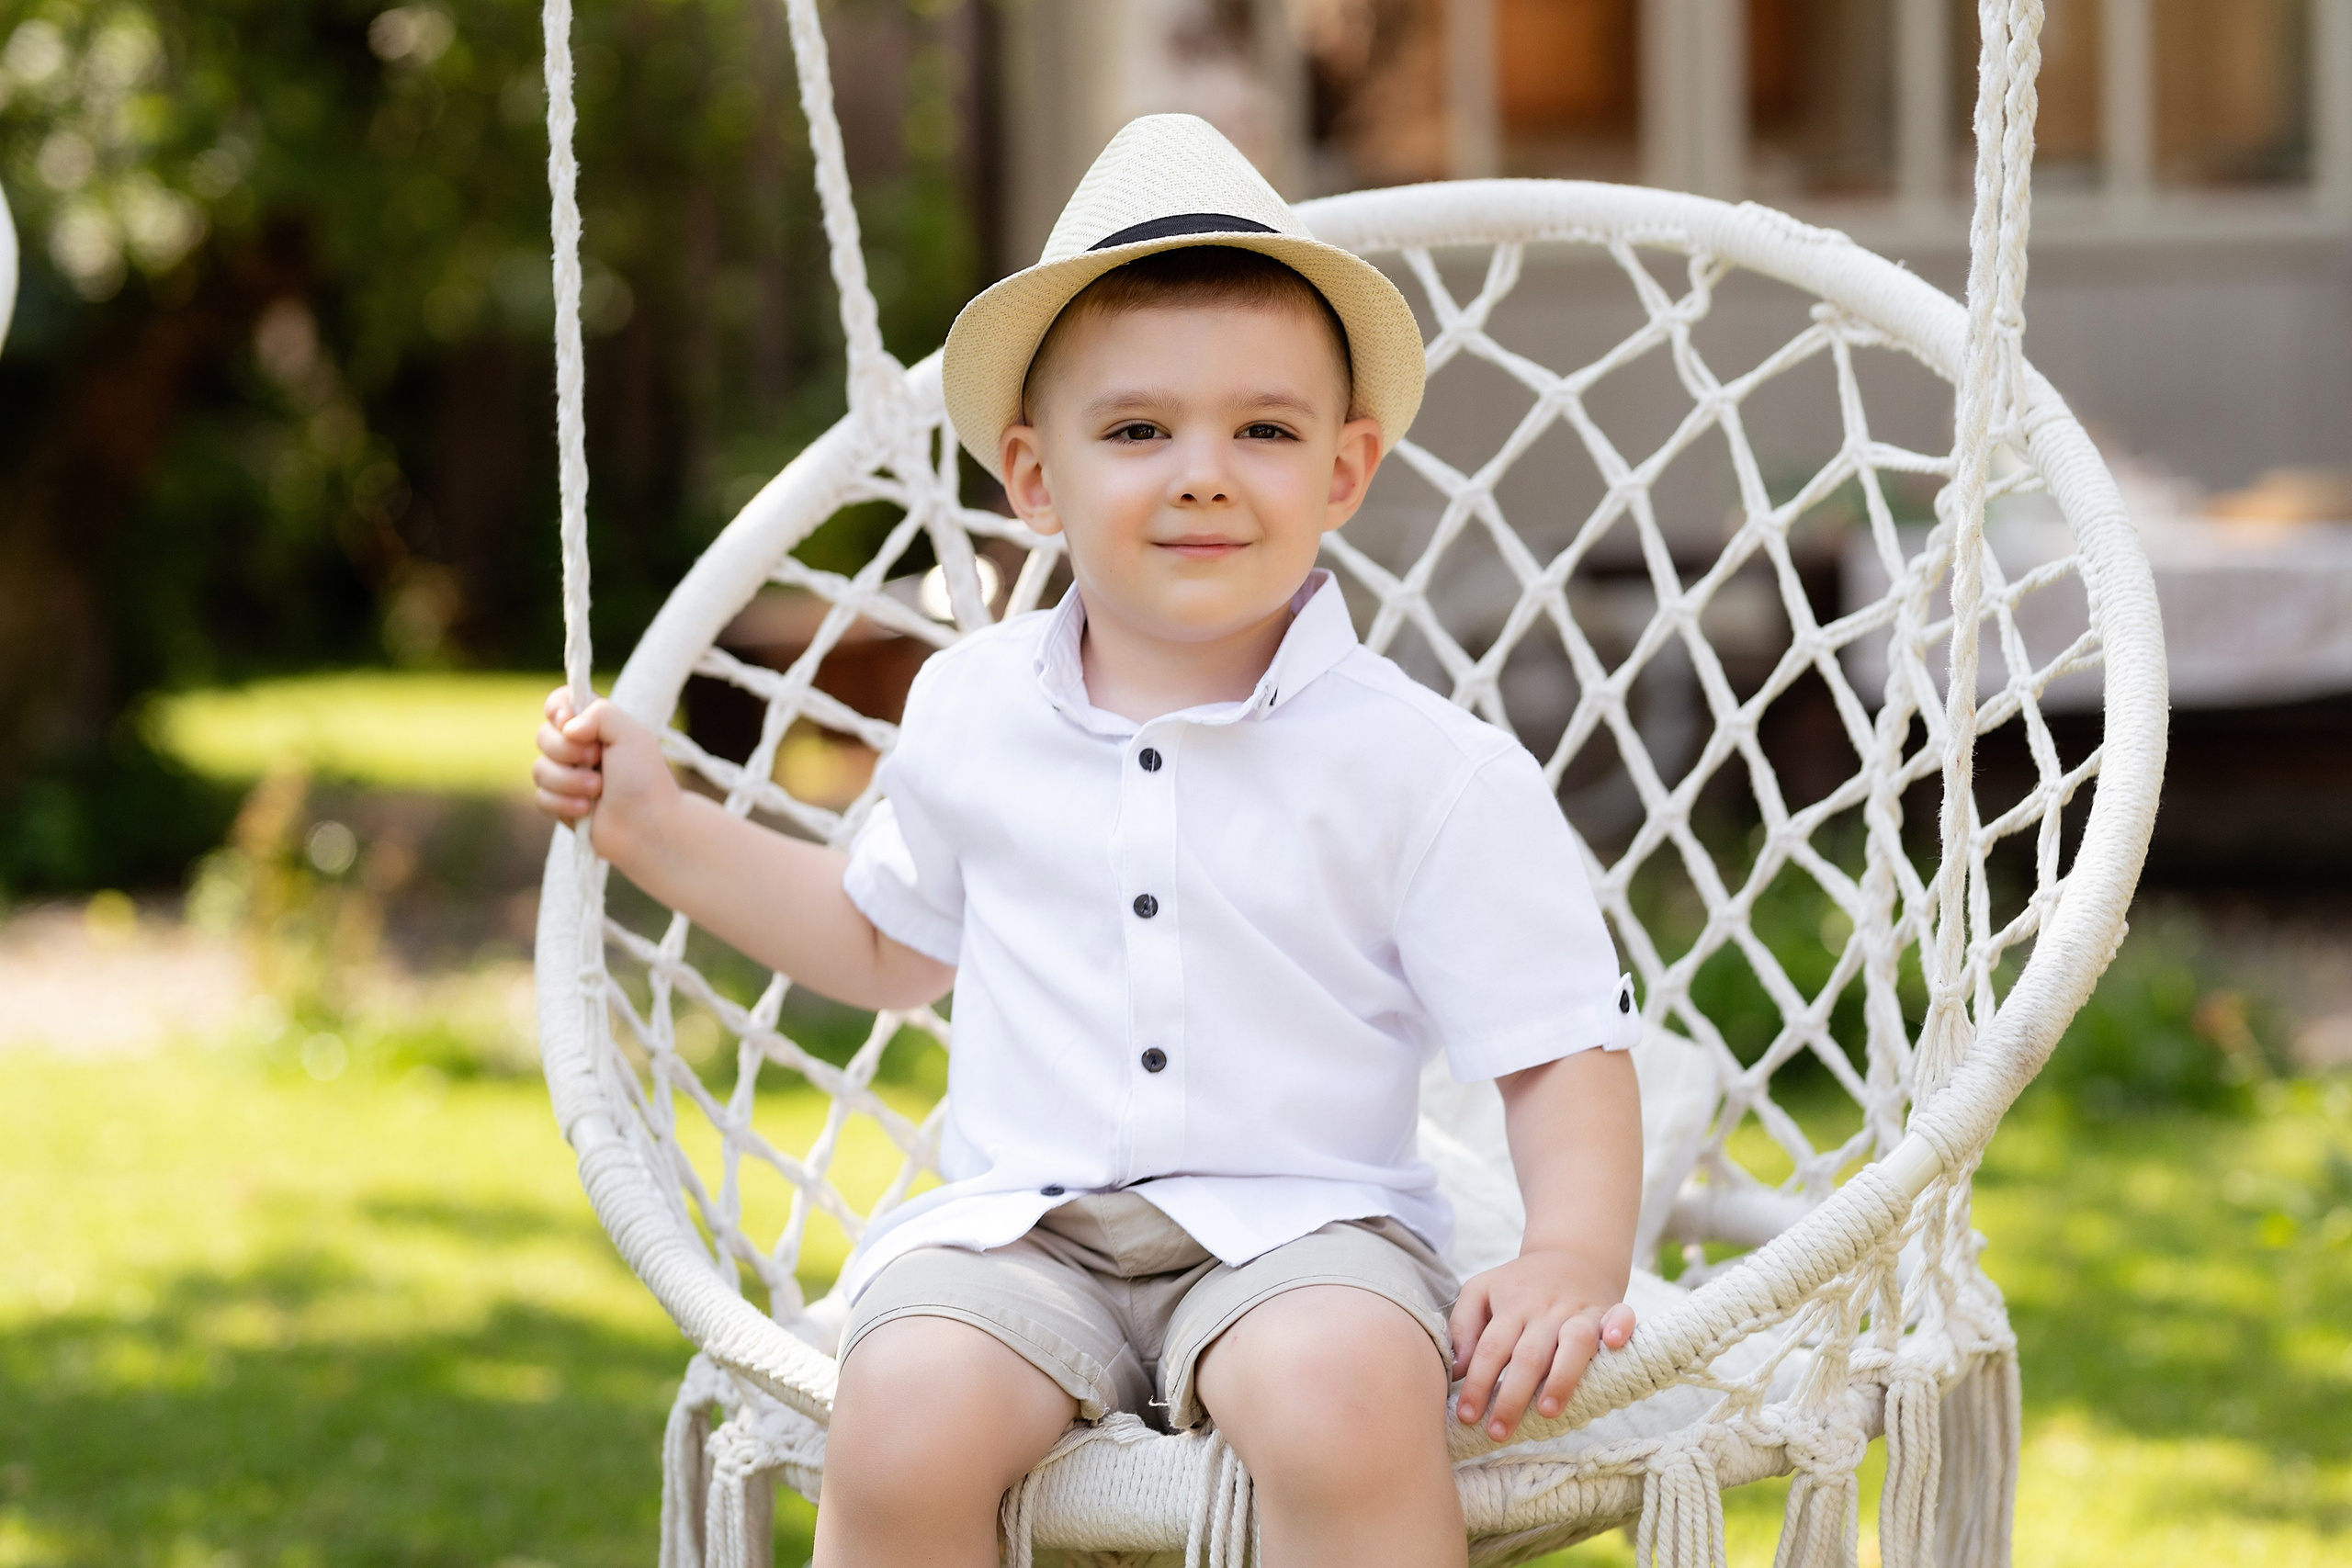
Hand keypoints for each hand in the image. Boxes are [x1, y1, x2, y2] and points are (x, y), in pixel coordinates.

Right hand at [532, 686, 677, 864]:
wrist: (648, 826)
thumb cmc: (645, 779)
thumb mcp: (631, 733)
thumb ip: (599, 713)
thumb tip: (567, 727)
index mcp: (596, 726)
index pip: (559, 703)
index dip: (557, 709)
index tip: (568, 721)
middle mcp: (579, 748)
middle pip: (542, 736)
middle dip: (567, 751)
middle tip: (597, 761)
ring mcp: (568, 777)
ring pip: (539, 770)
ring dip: (569, 781)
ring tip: (598, 791)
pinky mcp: (561, 805)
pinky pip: (541, 798)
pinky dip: (564, 804)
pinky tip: (587, 810)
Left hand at [1448, 1249, 1635, 1441]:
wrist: (1571, 1253)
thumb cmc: (1520, 1284)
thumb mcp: (1480, 1291)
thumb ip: (1462, 1327)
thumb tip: (1458, 1370)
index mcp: (1511, 1305)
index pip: (1491, 1349)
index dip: (1478, 1384)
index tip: (1467, 1416)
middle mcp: (1545, 1309)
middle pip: (1529, 1355)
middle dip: (1512, 1397)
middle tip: (1498, 1431)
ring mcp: (1579, 1311)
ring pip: (1574, 1343)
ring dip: (1562, 1378)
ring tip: (1546, 1412)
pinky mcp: (1608, 1311)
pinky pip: (1621, 1316)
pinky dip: (1620, 1328)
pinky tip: (1613, 1344)